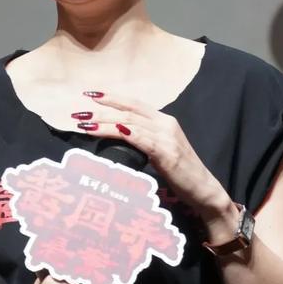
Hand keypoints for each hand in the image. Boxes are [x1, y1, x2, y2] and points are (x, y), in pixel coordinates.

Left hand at [75, 91, 228, 219]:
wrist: (204, 189)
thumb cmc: (181, 173)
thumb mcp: (160, 151)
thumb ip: (144, 140)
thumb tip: (119, 137)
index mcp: (164, 121)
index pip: (134, 104)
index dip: (113, 98)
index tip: (91, 94)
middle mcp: (166, 124)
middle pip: (128, 111)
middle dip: (101, 110)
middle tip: (78, 112)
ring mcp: (167, 137)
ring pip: (130, 123)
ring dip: (105, 123)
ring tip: (84, 124)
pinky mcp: (167, 152)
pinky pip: (142, 139)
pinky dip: (126, 132)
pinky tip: (113, 130)